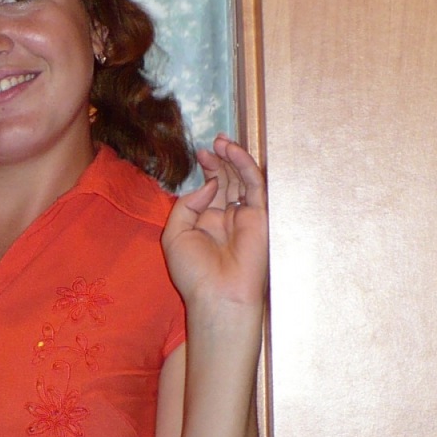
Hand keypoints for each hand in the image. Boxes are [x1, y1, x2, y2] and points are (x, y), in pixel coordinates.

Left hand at [161, 135, 268, 322]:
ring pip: (242, 180)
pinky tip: (232, 152)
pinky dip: (246, 167)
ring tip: (222, 141)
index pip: (211, 188)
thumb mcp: (175, 233)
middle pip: (227, 180)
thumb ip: (187, 204)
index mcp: (207, 221)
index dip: (208, 169)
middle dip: (220, 160)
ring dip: (233, 158)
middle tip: (213, 142)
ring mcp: (245, 217)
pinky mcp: (261, 217)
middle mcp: (227, 217)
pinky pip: (256, 186)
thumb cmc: (193, 272)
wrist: (217, 295)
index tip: (200, 153)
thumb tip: (210, 184)